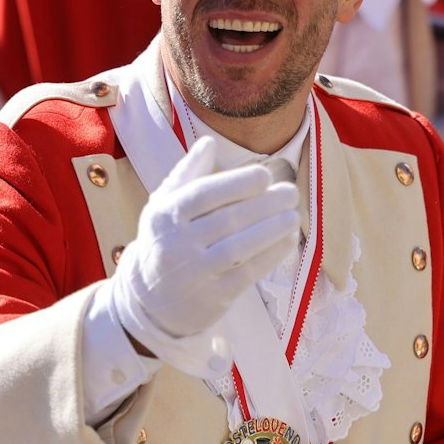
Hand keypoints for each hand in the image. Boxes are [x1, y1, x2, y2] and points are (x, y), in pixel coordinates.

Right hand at [103, 135, 298, 377]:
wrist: (149, 301)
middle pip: (227, 220)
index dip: (237, 184)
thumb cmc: (165, 242)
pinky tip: (288, 240)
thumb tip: (209, 141)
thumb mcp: (163, 206)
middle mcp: (176, 243)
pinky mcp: (213, 297)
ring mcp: (195, 273)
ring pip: (239, 247)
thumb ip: (186, 174)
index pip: (203, 194)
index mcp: (165, 215)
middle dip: (264, 204)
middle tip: (290, 192)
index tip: (265, 175)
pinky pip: (247, 273)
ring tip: (293, 215)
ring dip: (272, 229)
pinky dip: (271, 255)